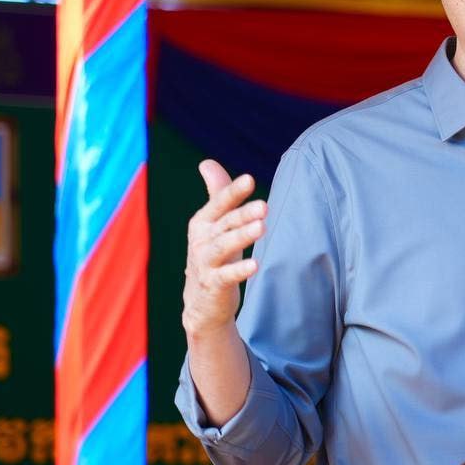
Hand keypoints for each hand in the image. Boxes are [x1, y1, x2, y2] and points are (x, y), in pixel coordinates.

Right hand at [182, 159, 266, 338]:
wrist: (201, 301)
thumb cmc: (212, 255)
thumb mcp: (214, 224)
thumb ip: (216, 194)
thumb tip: (206, 162)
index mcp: (203, 222)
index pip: (219, 203)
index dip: (234, 191)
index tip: (250, 179)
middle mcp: (201, 240)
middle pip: (225, 223)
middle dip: (243, 213)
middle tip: (264, 206)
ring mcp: (206, 263)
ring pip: (224, 247)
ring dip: (242, 236)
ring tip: (262, 228)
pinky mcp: (213, 284)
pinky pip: (226, 276)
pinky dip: (240, 270)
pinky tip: (256, 264)